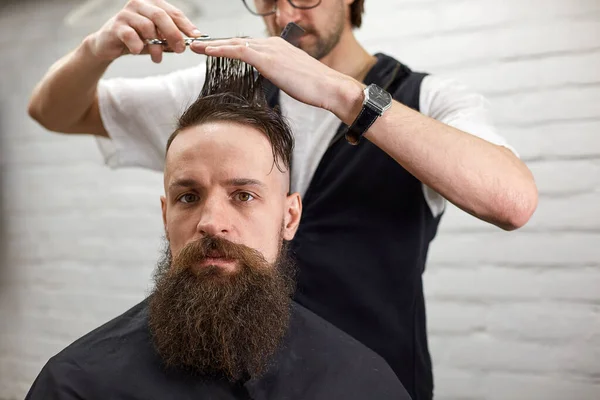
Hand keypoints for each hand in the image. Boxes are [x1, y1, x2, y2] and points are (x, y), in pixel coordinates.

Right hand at [86, 0, 201, 63]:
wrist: (109, 46)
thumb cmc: (137, 40)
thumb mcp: (158, 38)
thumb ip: (172, 37)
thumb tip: (194, 41)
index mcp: (152, 4)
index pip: (173, 12)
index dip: (186, 25)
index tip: (197, 37)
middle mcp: (139, 4)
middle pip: (161, 16)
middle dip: (173, 34)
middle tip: (181, 50)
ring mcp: (126, 14)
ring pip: (147, 26)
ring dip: (156, 46)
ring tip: (158, 59)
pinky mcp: (115, 26)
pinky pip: (130, 35)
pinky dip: (137, 45)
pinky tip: (138, 52)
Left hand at [191, 37, 363, 122]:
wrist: (330, 88)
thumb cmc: (315, 88)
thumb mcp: (293, 78)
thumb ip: (280, 74)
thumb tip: (274, 80)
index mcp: (278, 47)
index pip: (248, 45)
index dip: (229, 47)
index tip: (215, 52)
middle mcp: (272, 44)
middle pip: (238, 41)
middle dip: (217, 43)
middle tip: (198, 46)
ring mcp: (270, 50)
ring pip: (235, 43)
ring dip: (213, 45)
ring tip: (196, 48)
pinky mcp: (267, 59)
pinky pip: (238, 51)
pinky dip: (221, 50)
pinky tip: (207, 52)